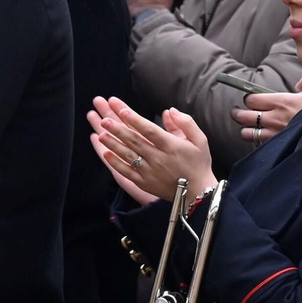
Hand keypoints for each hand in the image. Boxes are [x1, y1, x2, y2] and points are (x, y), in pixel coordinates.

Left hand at [88, 96, 216, 204]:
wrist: (197, 193)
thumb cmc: (198, 164)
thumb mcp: (200, 140)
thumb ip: (186, 122)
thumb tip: (169, 110)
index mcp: (171, 146)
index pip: (149, 130)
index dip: (135, 120)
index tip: (123, 111)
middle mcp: (158, 158)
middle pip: (135, 141)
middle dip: (118, 129)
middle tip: (104, 119)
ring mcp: (149, 171)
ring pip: (128, 155)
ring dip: (113, 144)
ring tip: (101, 133)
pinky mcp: (144, 182)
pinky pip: (126, 172)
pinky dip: (115, 163)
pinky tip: (106, 153)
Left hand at [233, 71, 301, 144]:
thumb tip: (300, 83)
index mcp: (283, 102)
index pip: (252, 100)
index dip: (249, 99)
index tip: (250, 100)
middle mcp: (276, 119)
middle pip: (244, 117)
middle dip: (238, 114)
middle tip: (237, 113)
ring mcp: (278, 135)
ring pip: (249, 134)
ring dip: (246, 131)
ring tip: (246, 129)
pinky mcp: (282, 148)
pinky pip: (262, 146)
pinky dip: (259, 143)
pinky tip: (262, 140)